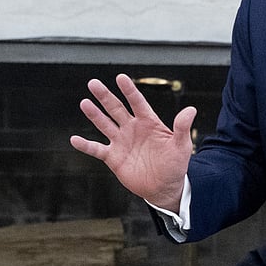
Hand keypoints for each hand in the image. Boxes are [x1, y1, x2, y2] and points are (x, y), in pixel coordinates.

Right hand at [69, 74, 196, 212]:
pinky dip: (85, 145)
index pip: (137, 102)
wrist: (164, 187)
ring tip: (84, 103)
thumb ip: (182, 127)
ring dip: (94, 114)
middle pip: (116, 108)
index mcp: (148, 122)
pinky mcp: (113, 157)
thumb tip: (191, 109)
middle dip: (105, 96)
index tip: (120, 78)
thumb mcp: (181, 146)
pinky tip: (74, 139)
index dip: (129, 90)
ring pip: (104, 124)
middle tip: (93, 83)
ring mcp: (121, 142)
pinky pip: (96, 149)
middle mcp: (132, 128)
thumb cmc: (175, 165)